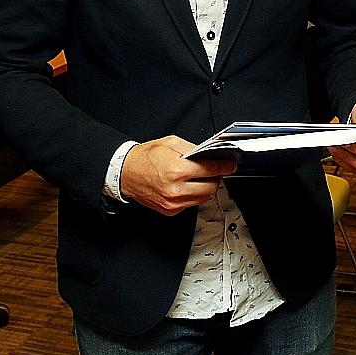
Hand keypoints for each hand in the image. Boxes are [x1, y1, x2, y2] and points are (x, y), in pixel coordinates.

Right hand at [120, 135, 234, 214]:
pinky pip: (191, 204)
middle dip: (216, 178)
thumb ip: (193, 149)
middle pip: (211, 188)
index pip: (210, 170)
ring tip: (200, 178)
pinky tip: (187, 186)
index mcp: (176, 170)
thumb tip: (211, 154)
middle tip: (215, 170)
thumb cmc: (145, 157)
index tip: (230, 165)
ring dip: (206, 188)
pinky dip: (194, 195)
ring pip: (203, 198)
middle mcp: (175, 190)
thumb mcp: (171, 143)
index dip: (224, 167)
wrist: (125, 172)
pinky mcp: (170, 211)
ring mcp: (172, 203)